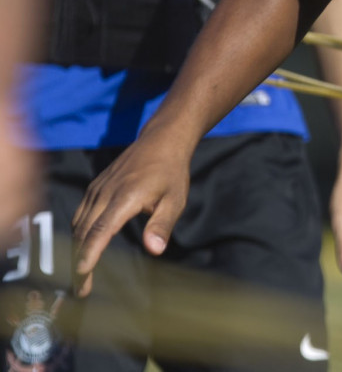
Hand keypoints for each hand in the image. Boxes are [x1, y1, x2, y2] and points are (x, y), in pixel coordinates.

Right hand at [71, 135, 190, 296]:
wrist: (160, 141)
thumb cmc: (171, 173)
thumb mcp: (175, 200)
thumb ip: (162, 225)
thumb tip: (155, 250)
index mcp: (124, 198)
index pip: (100, 231)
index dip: (89, 255)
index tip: (82, 276)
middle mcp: (104, 194)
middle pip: (84, 232)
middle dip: (80, 262)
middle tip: (82, 289)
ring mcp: (96, 189)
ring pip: (79, 224)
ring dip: (77, 249)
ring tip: (81, 275)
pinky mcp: (94, 187)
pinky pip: (81, 213)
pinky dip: (79, 233)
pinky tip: (84, 248)